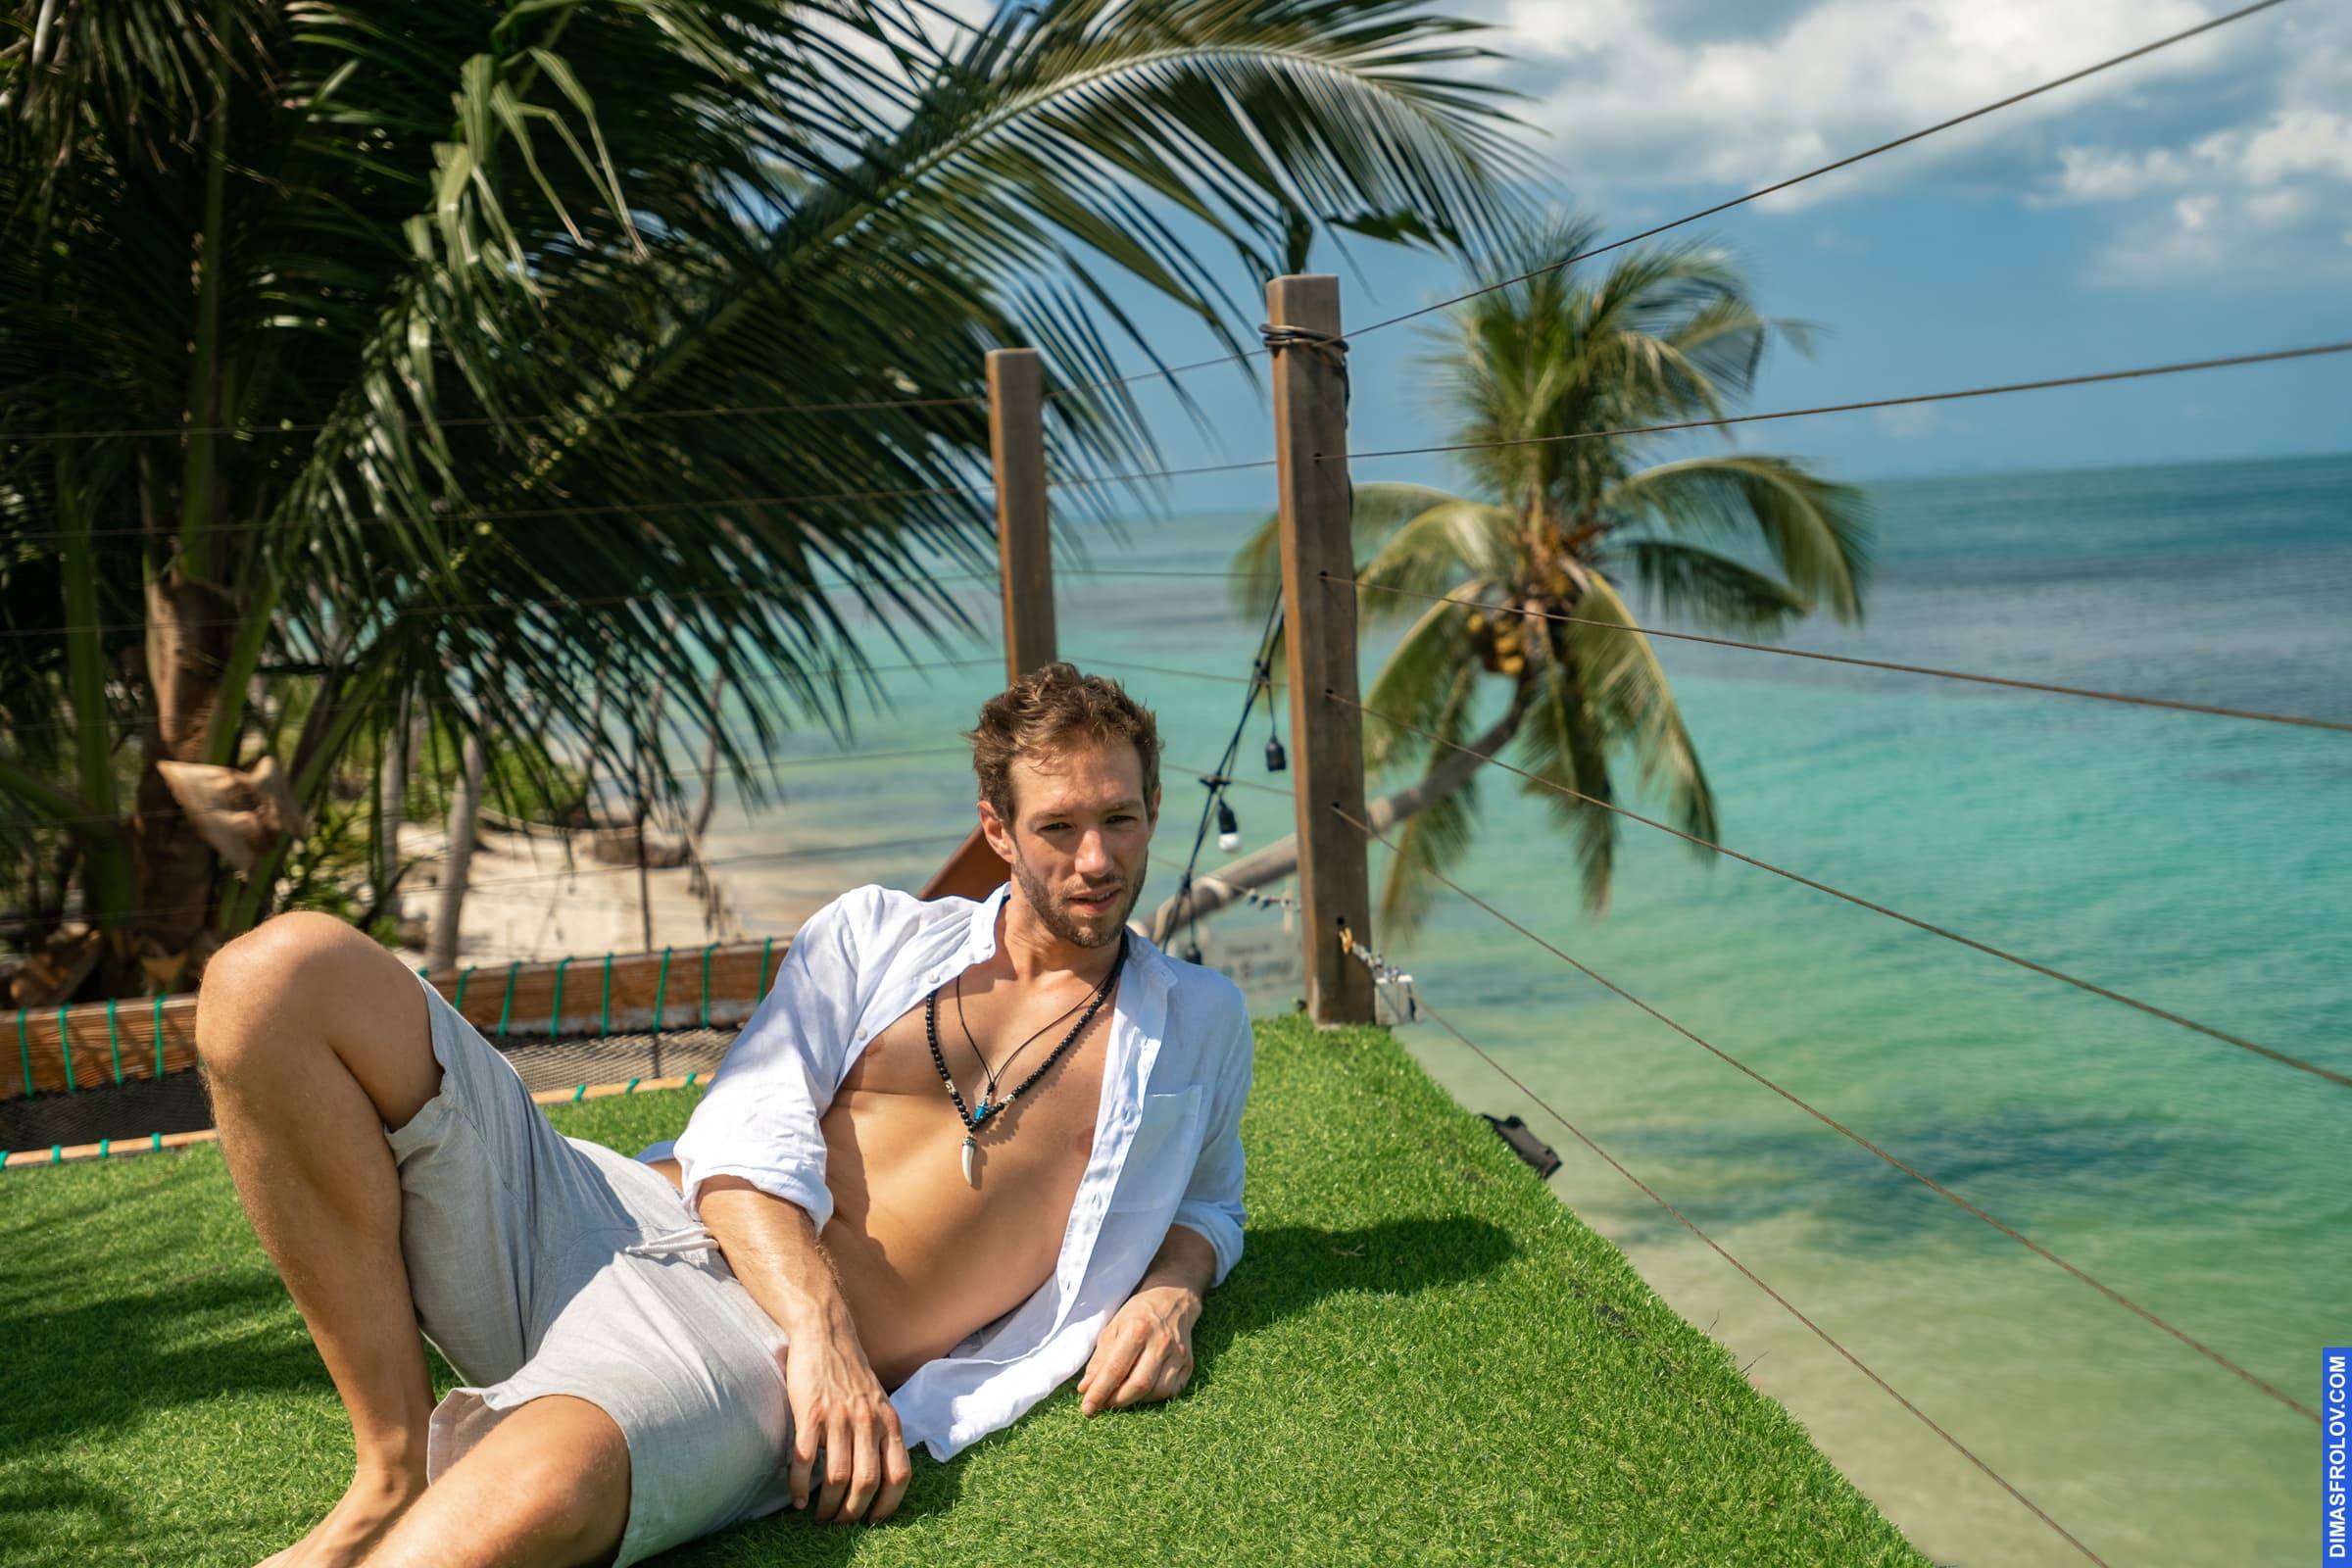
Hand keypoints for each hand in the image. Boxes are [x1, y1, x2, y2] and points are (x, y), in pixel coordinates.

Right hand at [783, 1327, 910, 1525]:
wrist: (825, 1333)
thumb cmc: (850, 1371)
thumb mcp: (878, 1401)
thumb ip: (881, 1432)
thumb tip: (880, 1474)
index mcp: (889, 1421)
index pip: (899, 1474)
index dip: (888, 1504)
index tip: (874, 1520)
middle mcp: (868, 1421)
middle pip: (867, 1482)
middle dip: (853, 1512)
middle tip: (840, 1523)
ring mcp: (839, 1418)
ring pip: (838, 1477)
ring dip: (828, 1506)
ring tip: (819, 1517)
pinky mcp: (810, 1413)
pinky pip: (806, 1460)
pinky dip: (801, 1487)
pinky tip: (798, 1499)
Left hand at [1077, 1283, 1199, 1415]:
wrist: (1173, 1300)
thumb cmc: (1138, 1314)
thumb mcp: (1113, 1327)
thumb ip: (1099, 1359)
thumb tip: (1086, 1389)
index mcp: (1138, 1329)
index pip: (1116, 1369)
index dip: (1100, 1392)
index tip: (1087, 1409)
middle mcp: (1161, 1342)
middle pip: (1139, 1385)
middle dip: (1117, 1401)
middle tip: (1103, 1404)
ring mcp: (1178, 1354)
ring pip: (1157, 1391)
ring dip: (1135, 1401)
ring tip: (1121, 1395)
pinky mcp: (1188, 1364)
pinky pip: (1171, 1391)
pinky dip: (1153, 1397)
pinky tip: (1142, 1391)